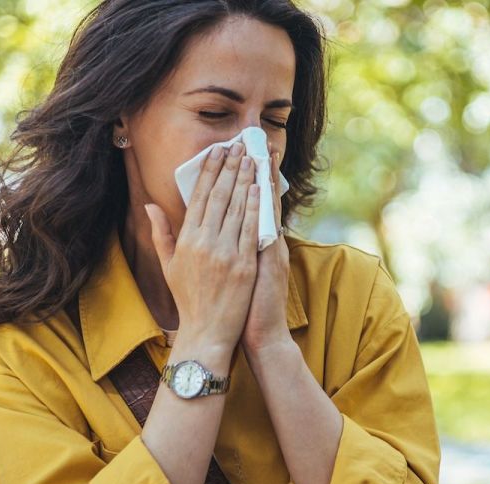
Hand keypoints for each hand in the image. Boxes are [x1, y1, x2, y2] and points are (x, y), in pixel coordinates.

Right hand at [145, 142, 260, 352]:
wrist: (206, 333)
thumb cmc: (188, 300)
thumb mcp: (168, 266)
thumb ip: (161, 233)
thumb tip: (150, 206)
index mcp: (186, 241)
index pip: (198, 198)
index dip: (208, 172)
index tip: (216, 152)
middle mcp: (205, 244)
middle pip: (219, 197)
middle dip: (228, 168)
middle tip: (237, 146)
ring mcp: (226, 254)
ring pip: (237, 209)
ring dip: (245, 181)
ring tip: (251, 159)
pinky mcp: (245, 266)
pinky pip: (252, 230)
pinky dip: (256, 208)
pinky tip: (260, 189)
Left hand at [240, 143, 292, 353]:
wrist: (261, 334)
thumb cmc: (245, 307)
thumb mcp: (238, 274)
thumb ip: (230, 249)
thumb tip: (217, 229)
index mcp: (256, 244)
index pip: (251, 205)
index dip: (247, 180)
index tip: (243, 154)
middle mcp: (267, 243)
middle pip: (261, 200)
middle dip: (256, 171)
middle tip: (254, 142)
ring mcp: (271, 250)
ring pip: (267, 209)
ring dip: (265, 181)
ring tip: (262, 154)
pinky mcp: (272, 261)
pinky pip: (269, 229)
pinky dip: (267, 208)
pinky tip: (264, 189)